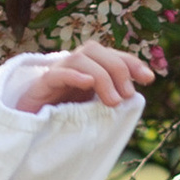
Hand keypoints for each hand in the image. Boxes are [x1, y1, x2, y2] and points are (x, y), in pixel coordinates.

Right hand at [8, 37, 157, 113]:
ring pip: (80, 58)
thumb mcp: (93, 110)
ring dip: (102, 76)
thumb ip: (110, 101)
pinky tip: (88, 84)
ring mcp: (56, 74)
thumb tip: (135, 98)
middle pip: (96, 50)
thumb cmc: (65, 119)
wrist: (31, 129)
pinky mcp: (40, 87)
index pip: (111, 55)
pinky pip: (57, 74)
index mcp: (87, 69)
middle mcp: (72, 66)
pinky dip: (74, 76)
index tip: (149, 79)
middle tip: (128, 96)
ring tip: (114, 101)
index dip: (131, 62)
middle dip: (118, 69)